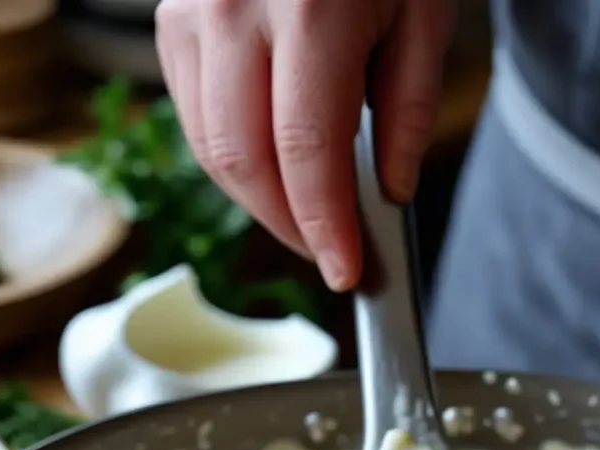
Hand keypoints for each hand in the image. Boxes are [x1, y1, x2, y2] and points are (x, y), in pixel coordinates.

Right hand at [155, 0, 454, 290]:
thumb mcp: (426, 13)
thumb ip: (411, 109)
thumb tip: (390, 194)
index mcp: (310, 7)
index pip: (305, 152)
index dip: (324, 226)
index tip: (347, 272)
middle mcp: (235, 7)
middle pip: (245, 160)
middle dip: (290, 226)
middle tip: (333, 255)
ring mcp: (193, 10)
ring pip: (211, 147)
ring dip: (260, 202)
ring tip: (308, 220)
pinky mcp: (173, 17)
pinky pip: (195, 115)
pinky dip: (234, 159)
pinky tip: (274, 171)